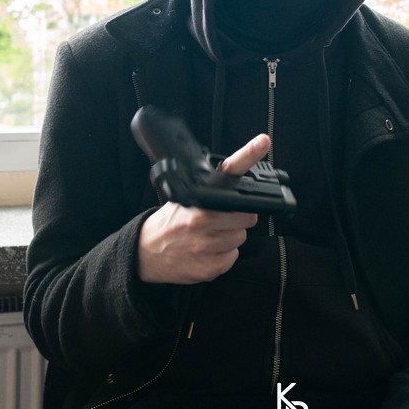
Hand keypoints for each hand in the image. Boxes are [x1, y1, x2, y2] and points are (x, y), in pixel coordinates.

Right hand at [137, 134, 268, 283]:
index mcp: (200, 198)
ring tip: (208, 236)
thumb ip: (211, 195)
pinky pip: (232, 257)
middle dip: (239, 218)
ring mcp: (207, 245)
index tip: (263, 141)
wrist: (145, 254)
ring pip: (241, 237)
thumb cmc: (170, 224)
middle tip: (219, 220)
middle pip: (248, 216)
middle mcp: (203, 219)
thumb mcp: (185, 200)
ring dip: (230, 238)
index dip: (249, 154)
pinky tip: (206, 252)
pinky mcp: (210, 267)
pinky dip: (223, 256)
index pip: (230, 171)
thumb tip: (237, 186)